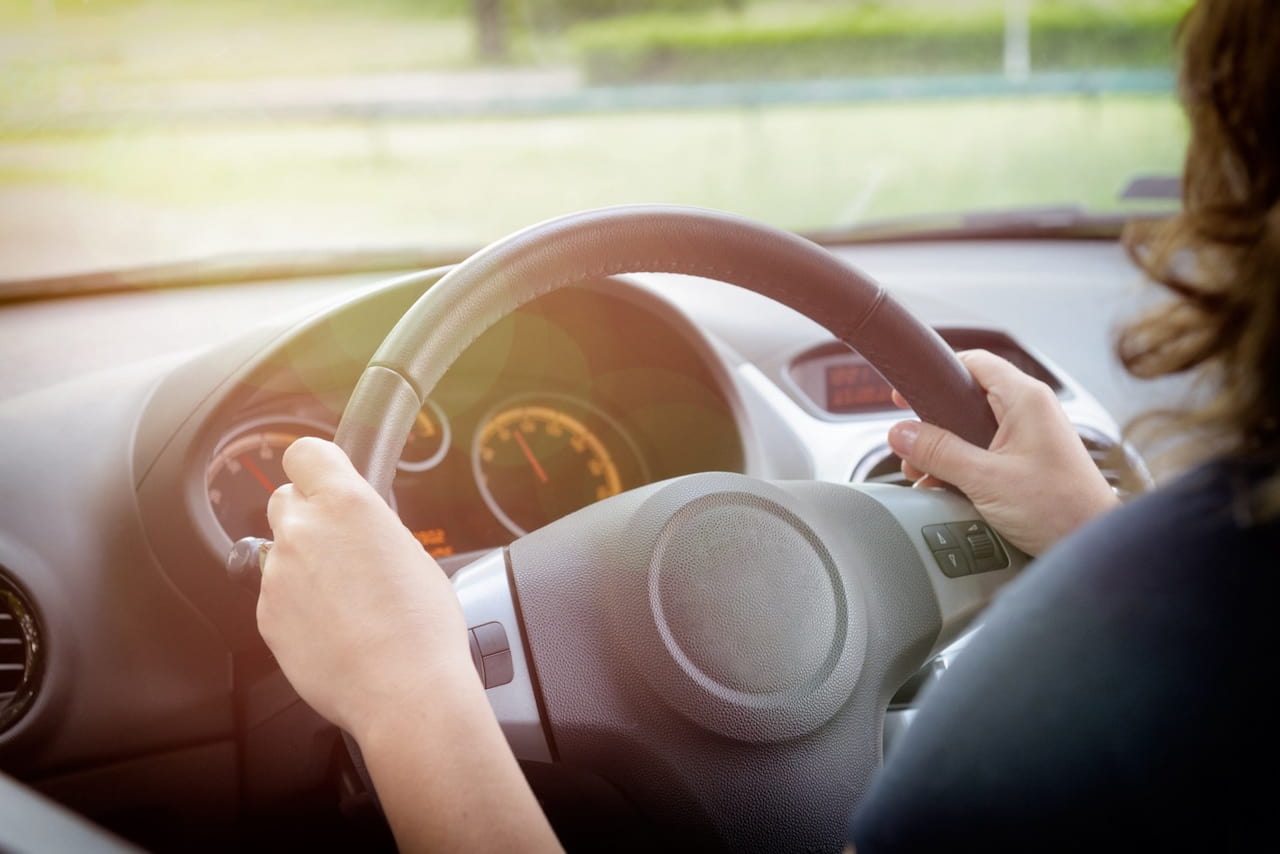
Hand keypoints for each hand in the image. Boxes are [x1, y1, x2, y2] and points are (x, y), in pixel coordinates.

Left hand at [257, 437, 473, 737]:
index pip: (304, 453)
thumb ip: (371, 525)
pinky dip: (297, 606)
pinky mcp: (266, 616)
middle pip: (285, 499)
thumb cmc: (422, 628)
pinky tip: (333, 627)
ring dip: (303, 565)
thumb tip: (359, 525)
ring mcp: (278, 574)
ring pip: (279, 552)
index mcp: (347, 504)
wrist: (404, 691)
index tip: (323, 478)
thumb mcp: (411, 551)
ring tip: (344, 600)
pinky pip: (275, 596)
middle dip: (308, 516)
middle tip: (340, 547)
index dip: (314, 466)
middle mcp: (304, 531)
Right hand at [888, 350, 1119, 555]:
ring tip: (924, 475)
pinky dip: (961, 466)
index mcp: (1026, 399)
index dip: (934, 373)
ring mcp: (1030, 437)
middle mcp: (1030, 411)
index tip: (904, 393)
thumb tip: (900, 433)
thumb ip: (939, 453)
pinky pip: (985, 452)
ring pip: (972, 429)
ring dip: (944, 451)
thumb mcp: (986, 479)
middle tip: (910, 444)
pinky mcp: (1028, 461)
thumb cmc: (1060, 510)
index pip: (973, 362)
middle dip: (933, 424)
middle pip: (967, 398)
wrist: (1093, 547)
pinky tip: (944, 488)